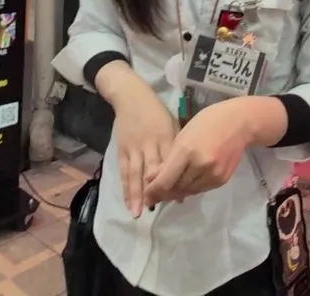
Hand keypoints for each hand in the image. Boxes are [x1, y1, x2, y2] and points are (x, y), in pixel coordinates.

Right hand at [109, 80, 178, 217]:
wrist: (131, 97)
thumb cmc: (157, 111)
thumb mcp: (173, 125)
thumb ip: (178, 147)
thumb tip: (187, 171)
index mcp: (166, 137)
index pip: (171, 164)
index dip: (175, 181)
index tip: (181, 198)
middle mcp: (150, 144)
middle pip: (153, 171)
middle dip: (156, 192)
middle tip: (159, 209)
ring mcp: (134, 148)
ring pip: (136, 174)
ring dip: (138, 195)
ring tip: (139, 212)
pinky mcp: (122, 149)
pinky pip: (124, 172)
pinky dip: (126, 188)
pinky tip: (129, 201)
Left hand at [142, 99, 254, 207]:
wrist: (240, 123)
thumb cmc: (208, 122)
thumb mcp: (183, 135)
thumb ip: (168, 159)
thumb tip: (151, 179)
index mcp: (186, 150)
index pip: (164, 180)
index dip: (152, 192)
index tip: (145, 196)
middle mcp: (200, 165)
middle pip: (175, 189)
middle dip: (163, 193)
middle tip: (154, 195)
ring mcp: (213, 174)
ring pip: (187, 192)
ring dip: (176, 192)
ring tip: (168, 189)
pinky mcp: (221, 180)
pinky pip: (200, 190)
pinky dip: (190, 189)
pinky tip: (185, 183)